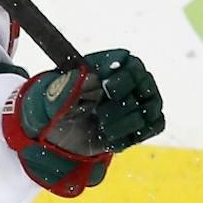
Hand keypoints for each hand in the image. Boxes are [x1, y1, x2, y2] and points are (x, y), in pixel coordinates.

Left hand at [1, 50, 164, 197]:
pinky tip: (110, 140)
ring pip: (151, 106)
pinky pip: (154, 126)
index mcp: (101, 67)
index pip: (126, 61)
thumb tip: (85, 76)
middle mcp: (122, 81)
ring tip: (102, 127)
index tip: (107, 89)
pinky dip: (135, 136)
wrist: (54, 139)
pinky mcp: (139, 125)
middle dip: (124, 100)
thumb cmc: (51, 112)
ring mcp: (134, 102)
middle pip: (145, 81)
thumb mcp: (48, 102)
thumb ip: (63, 88)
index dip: (122, 76)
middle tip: (102, 111)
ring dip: (127, 121)